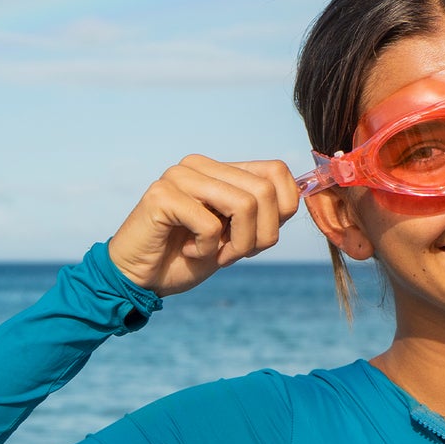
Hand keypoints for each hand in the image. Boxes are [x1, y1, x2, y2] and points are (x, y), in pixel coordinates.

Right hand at [107, 157, 300, 296]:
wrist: (140, 279)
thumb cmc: (187, 258)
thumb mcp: (236, 237)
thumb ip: (264, 214)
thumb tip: (304, 191)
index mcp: (220, 169)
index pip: (277, 171)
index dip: (282, 212)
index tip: (256, 239)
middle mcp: (199, 164)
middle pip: (265, 192)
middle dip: (260, 237)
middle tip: (233, 254)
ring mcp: (179, 176)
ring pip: (244, 205)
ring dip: (237, 244)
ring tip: (212, 254)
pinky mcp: (161, 195)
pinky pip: (209, 225)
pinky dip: (206, 250)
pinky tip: (188, 251)